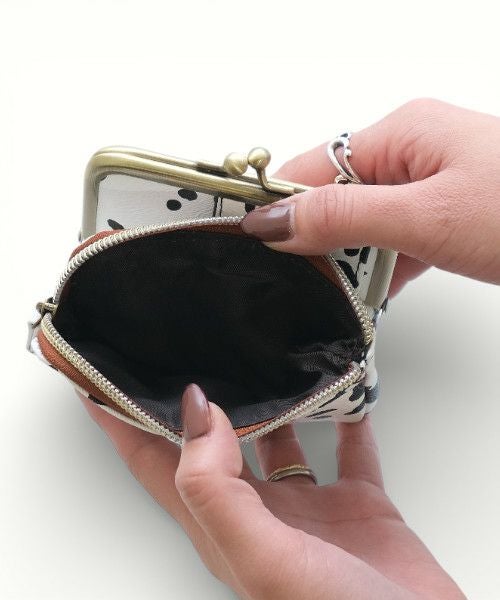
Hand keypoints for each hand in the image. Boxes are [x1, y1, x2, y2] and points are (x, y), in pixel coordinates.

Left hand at [79, 386, 464, 598]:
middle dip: (195, 408)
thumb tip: (196, 416)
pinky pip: (348, 449)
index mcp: (224, 528)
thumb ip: (217, 492)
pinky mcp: (357, 504)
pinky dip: (346, 419)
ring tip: (260, 366)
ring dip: (271, 406)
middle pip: (214, 449)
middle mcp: (261, 516)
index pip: (155, 466)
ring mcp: (309, 510)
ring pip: (279, 442)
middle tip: (184, 360)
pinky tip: (343, 396)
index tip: (103, 384)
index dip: (123, 426)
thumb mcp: (264, 560)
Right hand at [240, 98, 499, 295]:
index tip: (248, 240)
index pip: (312, 166)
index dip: (277, 204)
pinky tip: (376, 293)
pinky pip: (393, 240)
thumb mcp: (426, 217)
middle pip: (335, 197)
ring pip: (364, 224)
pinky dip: (382, 268)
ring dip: (352, 261)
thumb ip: (345, 217)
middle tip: (298, 280)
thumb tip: (277, 222)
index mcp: (402, 134)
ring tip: (342, 294)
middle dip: (317, 241)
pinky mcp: (445, 215)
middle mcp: (412, 153)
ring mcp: (430, 186)